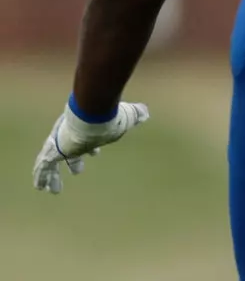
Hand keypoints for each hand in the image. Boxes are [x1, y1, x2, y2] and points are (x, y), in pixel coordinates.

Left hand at [33, 99, 149, 193]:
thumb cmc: (109, 118)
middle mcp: (73, 137)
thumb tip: (145, 113)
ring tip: (54, 190)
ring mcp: (60, 144)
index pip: (88, 141)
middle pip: (71, 152)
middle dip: (74, 162)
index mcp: (89, 130)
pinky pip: (44, 167)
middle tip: (78, 171)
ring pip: (54, 162)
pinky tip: (40, 187)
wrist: (91, 117)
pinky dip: (42, 177)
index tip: (95, 154)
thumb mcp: (126, 117)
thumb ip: (135, 115)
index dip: (91, 148)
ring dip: (54, 176)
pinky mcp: (53, 152)